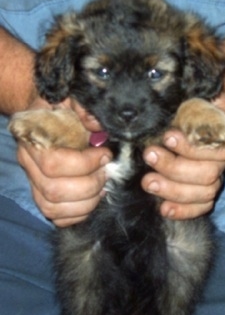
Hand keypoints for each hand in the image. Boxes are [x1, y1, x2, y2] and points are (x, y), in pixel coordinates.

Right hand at [17, 96, 111, 226]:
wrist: (49, 114)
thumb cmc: (63, 106)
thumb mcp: (71, 98)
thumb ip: (83, 107)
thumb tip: (97, 126)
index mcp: (32, 137)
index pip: (53, 163)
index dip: (85, 164)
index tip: (105, 155)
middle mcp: (28, 162)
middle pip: (53, 190)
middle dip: (89, 185)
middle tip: (107, 172)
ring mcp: (32, 181)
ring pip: (52, 207)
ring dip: (86, 202)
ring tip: (103, 186)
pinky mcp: (41, 195)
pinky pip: (55, 216)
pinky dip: (77, 214)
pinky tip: (92, 199)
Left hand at [142, 93, 224, 219]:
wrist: (197, 111)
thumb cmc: (191, 102)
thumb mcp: (194, 93)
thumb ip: (193, 96)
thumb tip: (180, 95)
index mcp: (224, 131)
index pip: (215, 146)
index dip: (191, 146)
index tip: (167, 137)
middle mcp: (223, 156)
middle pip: (208, 173)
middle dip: (174, 167)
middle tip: (149, 156)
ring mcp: (215, 175)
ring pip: (204, 192)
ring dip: (173, 190)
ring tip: (148, 182)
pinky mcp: (205, 190)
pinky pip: (202, 206)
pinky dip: (184, 210)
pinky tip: (164, 209)